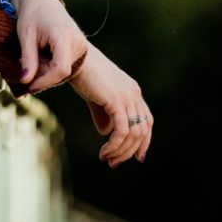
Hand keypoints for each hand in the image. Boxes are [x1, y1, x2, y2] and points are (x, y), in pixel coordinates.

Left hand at [12, 0, 87, 93]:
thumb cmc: (31, 14)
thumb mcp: (26, 36)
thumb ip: (28, 60)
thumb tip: (25, 82)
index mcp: (64, 36)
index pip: (61, 69)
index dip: (45, 81)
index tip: (30, 86)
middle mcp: (77, 41)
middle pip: (61, 71)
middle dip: (42, 74)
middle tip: (25, 64)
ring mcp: (80, 44)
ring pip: (63, 70)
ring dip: (46, 69)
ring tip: (34, 53)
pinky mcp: (79, 47)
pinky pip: (65, 64)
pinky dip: (51, 65)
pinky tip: (42, 53)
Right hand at [69, 43, 152, 167]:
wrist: (74, 58)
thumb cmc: (82, 75)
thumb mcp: (96, 97)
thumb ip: (103, 114)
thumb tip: (107, 133)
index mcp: (132, 90)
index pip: (147, 120)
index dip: (144, 141)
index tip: (136, 157)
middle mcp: (134, 93)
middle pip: (142, 130)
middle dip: (130, 151)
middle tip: (114, 163)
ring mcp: (127, 96)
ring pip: (133, 134)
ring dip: (121, 152)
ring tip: (107, 159)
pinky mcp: (117, 100)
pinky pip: (121, 131)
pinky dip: (115, 146)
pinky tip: (104, 152)